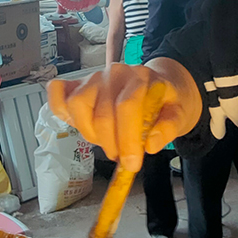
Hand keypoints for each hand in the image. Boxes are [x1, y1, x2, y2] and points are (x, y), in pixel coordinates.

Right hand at [47, 61, 199, 171]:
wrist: (158, 85)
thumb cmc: (166, 102)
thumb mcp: (180, 114)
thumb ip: (169, 128)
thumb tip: (149, 145)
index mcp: (141, 77)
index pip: (127, 106)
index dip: (127, 139)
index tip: (131, 164)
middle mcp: (114, 73)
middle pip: (101, 112)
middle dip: (111, 144)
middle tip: (121, 157)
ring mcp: (93, 78)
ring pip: (76, 105)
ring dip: (89, 132)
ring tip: (105, 140)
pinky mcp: (77, 84)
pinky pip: (58, 93)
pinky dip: (61, 111)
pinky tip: (79, 125)